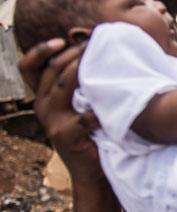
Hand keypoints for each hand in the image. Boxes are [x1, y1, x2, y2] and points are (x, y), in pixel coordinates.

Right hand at [17, 38, 103, 181]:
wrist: (93, 172)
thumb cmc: (93, 133)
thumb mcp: (80, 105)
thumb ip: (80, 83)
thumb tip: (94, 48)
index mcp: (43, 96)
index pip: (28, 67)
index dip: (40, 50)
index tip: (61, 39)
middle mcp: (42, 106)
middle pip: (50, 70)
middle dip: (72, 53)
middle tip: (94, 43)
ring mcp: (52, 121)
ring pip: (63, 86)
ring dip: (82, 70)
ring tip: (102, 61)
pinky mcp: (66, 136)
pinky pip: (83, 117)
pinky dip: (98, 109)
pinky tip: (112, 103)